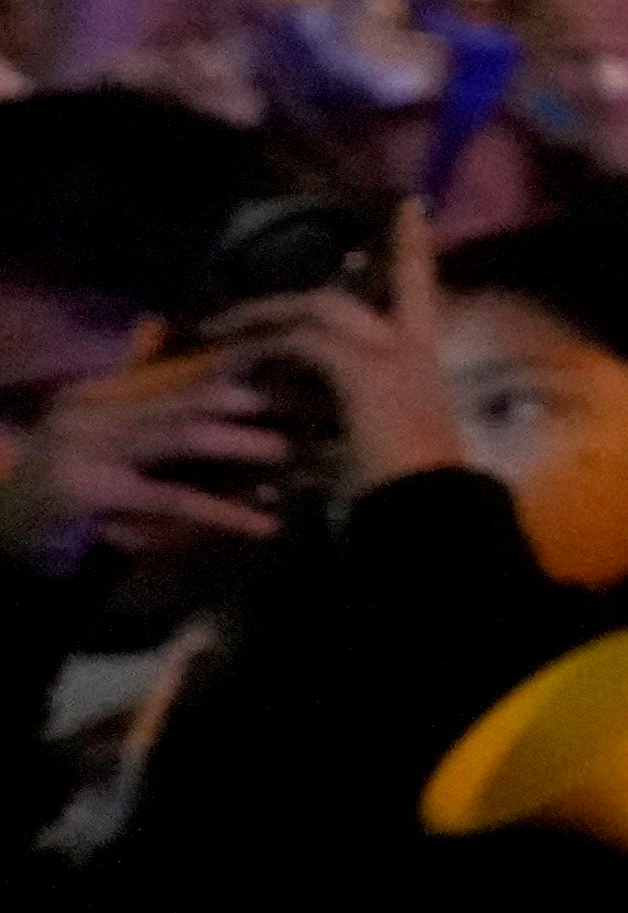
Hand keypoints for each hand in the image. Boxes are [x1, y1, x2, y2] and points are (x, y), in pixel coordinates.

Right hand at [0, 342, 299, 574]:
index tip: (294, 373)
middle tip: (311, 403)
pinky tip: (264, 524)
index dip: (239, 374)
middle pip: (186, 398)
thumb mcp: (112, 450)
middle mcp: (89, 412)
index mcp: (98, 395)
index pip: (180, 376)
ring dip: (240, 444)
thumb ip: (161, 425)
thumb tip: (243, 405)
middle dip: (251, 400)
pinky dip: (222, 512)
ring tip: (290, 450)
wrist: (4, 539)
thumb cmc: (73, 497)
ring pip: (180, 438)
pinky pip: (168, 500)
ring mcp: (83, 450)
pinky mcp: (87, 493)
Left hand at [210, 211, 466, 490]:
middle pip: (341, 300)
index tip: (412, 206)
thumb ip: (361, 411)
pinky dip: (263, 349)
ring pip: (316, 311)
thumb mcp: (386, 436)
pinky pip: (299, 342)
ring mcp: (385, 354)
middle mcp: (408, 347)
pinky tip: (234, 364)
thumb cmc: (414, 486)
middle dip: (282, 304)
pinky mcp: (357, 369)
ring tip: (219, 335)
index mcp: (423, 361)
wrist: (427, 505)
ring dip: (262, 320)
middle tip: (232, 315)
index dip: (415, 246)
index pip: (421, 288)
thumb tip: (328, 413)